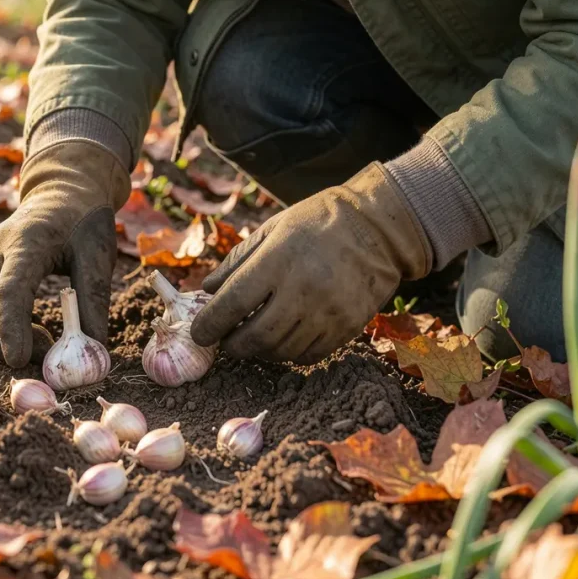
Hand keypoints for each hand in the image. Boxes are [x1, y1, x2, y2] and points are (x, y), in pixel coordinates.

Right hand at [0, 142, 129, 366]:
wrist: (66, 188)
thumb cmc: (86, 219)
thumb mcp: (99, 255)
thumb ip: (94, 298)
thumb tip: (93, 345)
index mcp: (27, 240)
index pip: (10, 290)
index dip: (11, 328)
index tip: (19, 360)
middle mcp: (0, 245)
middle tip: (32, 362)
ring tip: (38, 348)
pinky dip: (0, 319)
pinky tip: (29, 333)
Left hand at [190, 163, 430, 362]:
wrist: (377, 227)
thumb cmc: (316, 223)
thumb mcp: (272, 229)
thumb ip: (238, 261)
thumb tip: (207, 290)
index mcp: (278, 260)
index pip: (233, 304)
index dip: (210, 324)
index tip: (200, 333)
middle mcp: (303, 289)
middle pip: (255, 337)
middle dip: (234, 345)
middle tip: (227, 340)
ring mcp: (328, 311)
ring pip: (281, 351)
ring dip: (261, 350)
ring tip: (255, 337)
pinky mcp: (348, 326)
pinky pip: (309, 355)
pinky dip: (289, 353)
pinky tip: (284, 338)